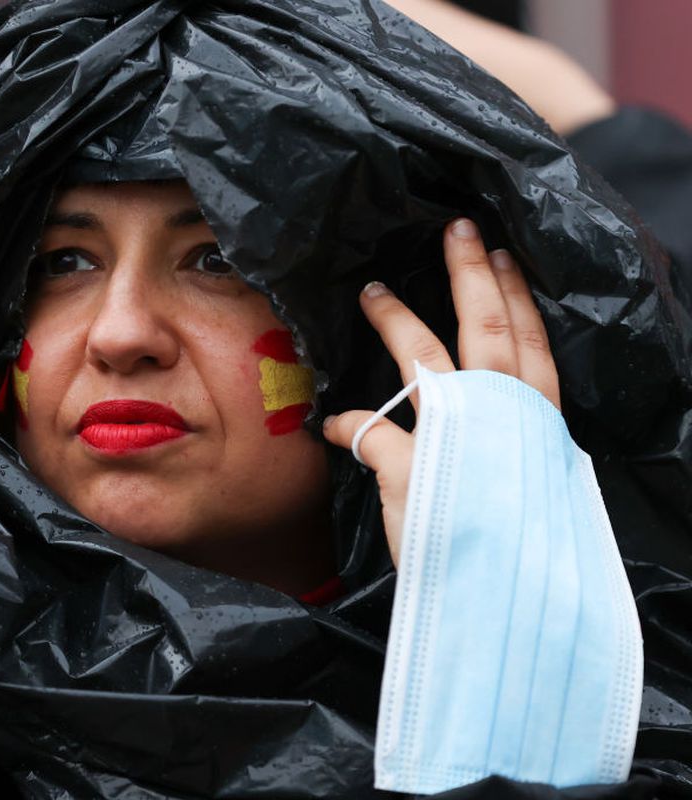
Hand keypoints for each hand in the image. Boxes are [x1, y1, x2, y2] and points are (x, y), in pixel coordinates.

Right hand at [322, 218, 558, 564]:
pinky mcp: (550, 436)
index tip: (372, 290)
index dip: (394, 317)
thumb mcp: (400, 496)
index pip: (419, 350)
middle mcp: (500, 407)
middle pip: (486, 324)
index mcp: (455, 415)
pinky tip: (531, 321)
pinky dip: (539, 333)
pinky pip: (548, 367)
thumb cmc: (446, 544)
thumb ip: (376, 445)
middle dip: (471, 272)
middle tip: (461, 228)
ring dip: (515, 293)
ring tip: (504, 255)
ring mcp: (532, 418)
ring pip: (528, 339)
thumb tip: (337, 421)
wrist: (507, 596)